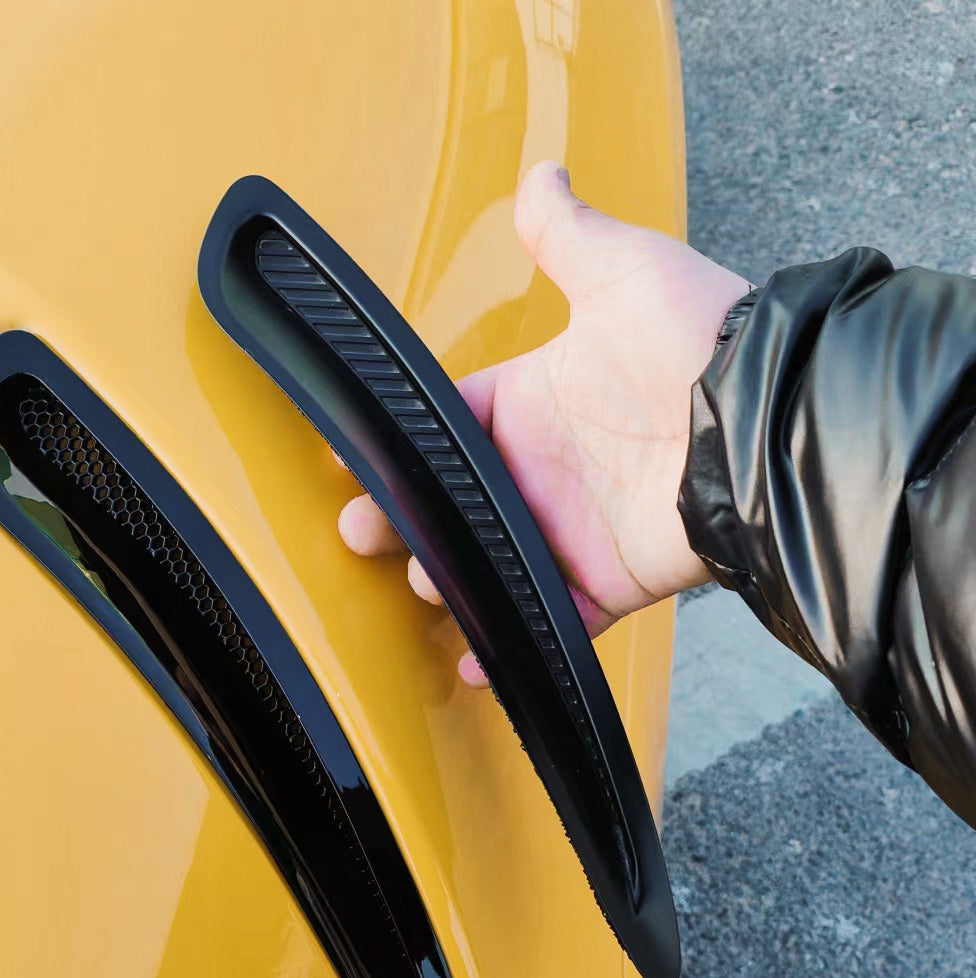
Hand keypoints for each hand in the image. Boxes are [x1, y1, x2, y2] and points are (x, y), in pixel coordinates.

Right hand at [338, 162, 750, 684]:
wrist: (769, 416)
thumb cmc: (697, 335)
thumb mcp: (622, 270)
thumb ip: (566, 234)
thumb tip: (540, 170)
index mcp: (532, 400)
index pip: (450, 423)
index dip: (403, 443)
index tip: (356, 461)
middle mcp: (545, 468)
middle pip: (455, 503)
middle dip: (405, 521)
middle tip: (362, 534)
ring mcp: (572, 528)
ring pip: (490, 563)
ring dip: (451, 579)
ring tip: (423, 583)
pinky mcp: (607, 580)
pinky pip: (552, 617)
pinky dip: (512, 640)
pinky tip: (472, 659)